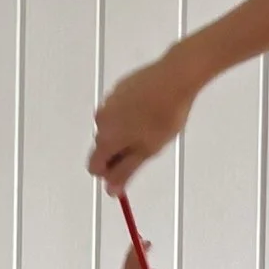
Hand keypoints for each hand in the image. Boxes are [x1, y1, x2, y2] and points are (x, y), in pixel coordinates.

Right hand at [92, 50, 198, 190]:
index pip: (94, 167)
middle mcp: (101, 120)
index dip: (110, 173)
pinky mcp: (118, 89)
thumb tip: (110, 190)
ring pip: (111, 128)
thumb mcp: (147, 151)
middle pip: (102, 147)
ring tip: (151, 126)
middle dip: (119, 152)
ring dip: (125, 133)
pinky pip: (117, 110)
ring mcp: (108, 102)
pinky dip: (129, 114)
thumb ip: (125, 172)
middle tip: (146, 147)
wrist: (174, 79)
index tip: (128, 170)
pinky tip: (149, 110)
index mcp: (106, 138)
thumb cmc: (163, 116)